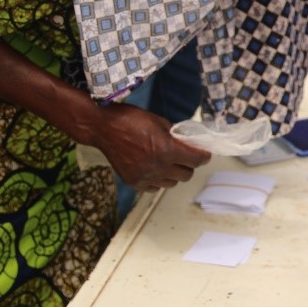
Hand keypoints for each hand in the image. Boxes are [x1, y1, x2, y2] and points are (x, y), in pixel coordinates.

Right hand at [89, 102, 211, 190]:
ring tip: (168, 162)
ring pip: (172, 183)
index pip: (197, 160)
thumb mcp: (158, 121)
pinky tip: (154, 168)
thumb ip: (175, 135)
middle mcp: (158, 167)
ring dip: (174, 173)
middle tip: (186, 157)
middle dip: (190, 165)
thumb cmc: (130, 119)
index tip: (205, 154)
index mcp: (167, 149)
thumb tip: (187, 142)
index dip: (204, 156)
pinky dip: (158, 180)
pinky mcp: (134, 182)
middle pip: (187, 175)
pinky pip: (155, 187)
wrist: (102, 127)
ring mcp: (145, 177)